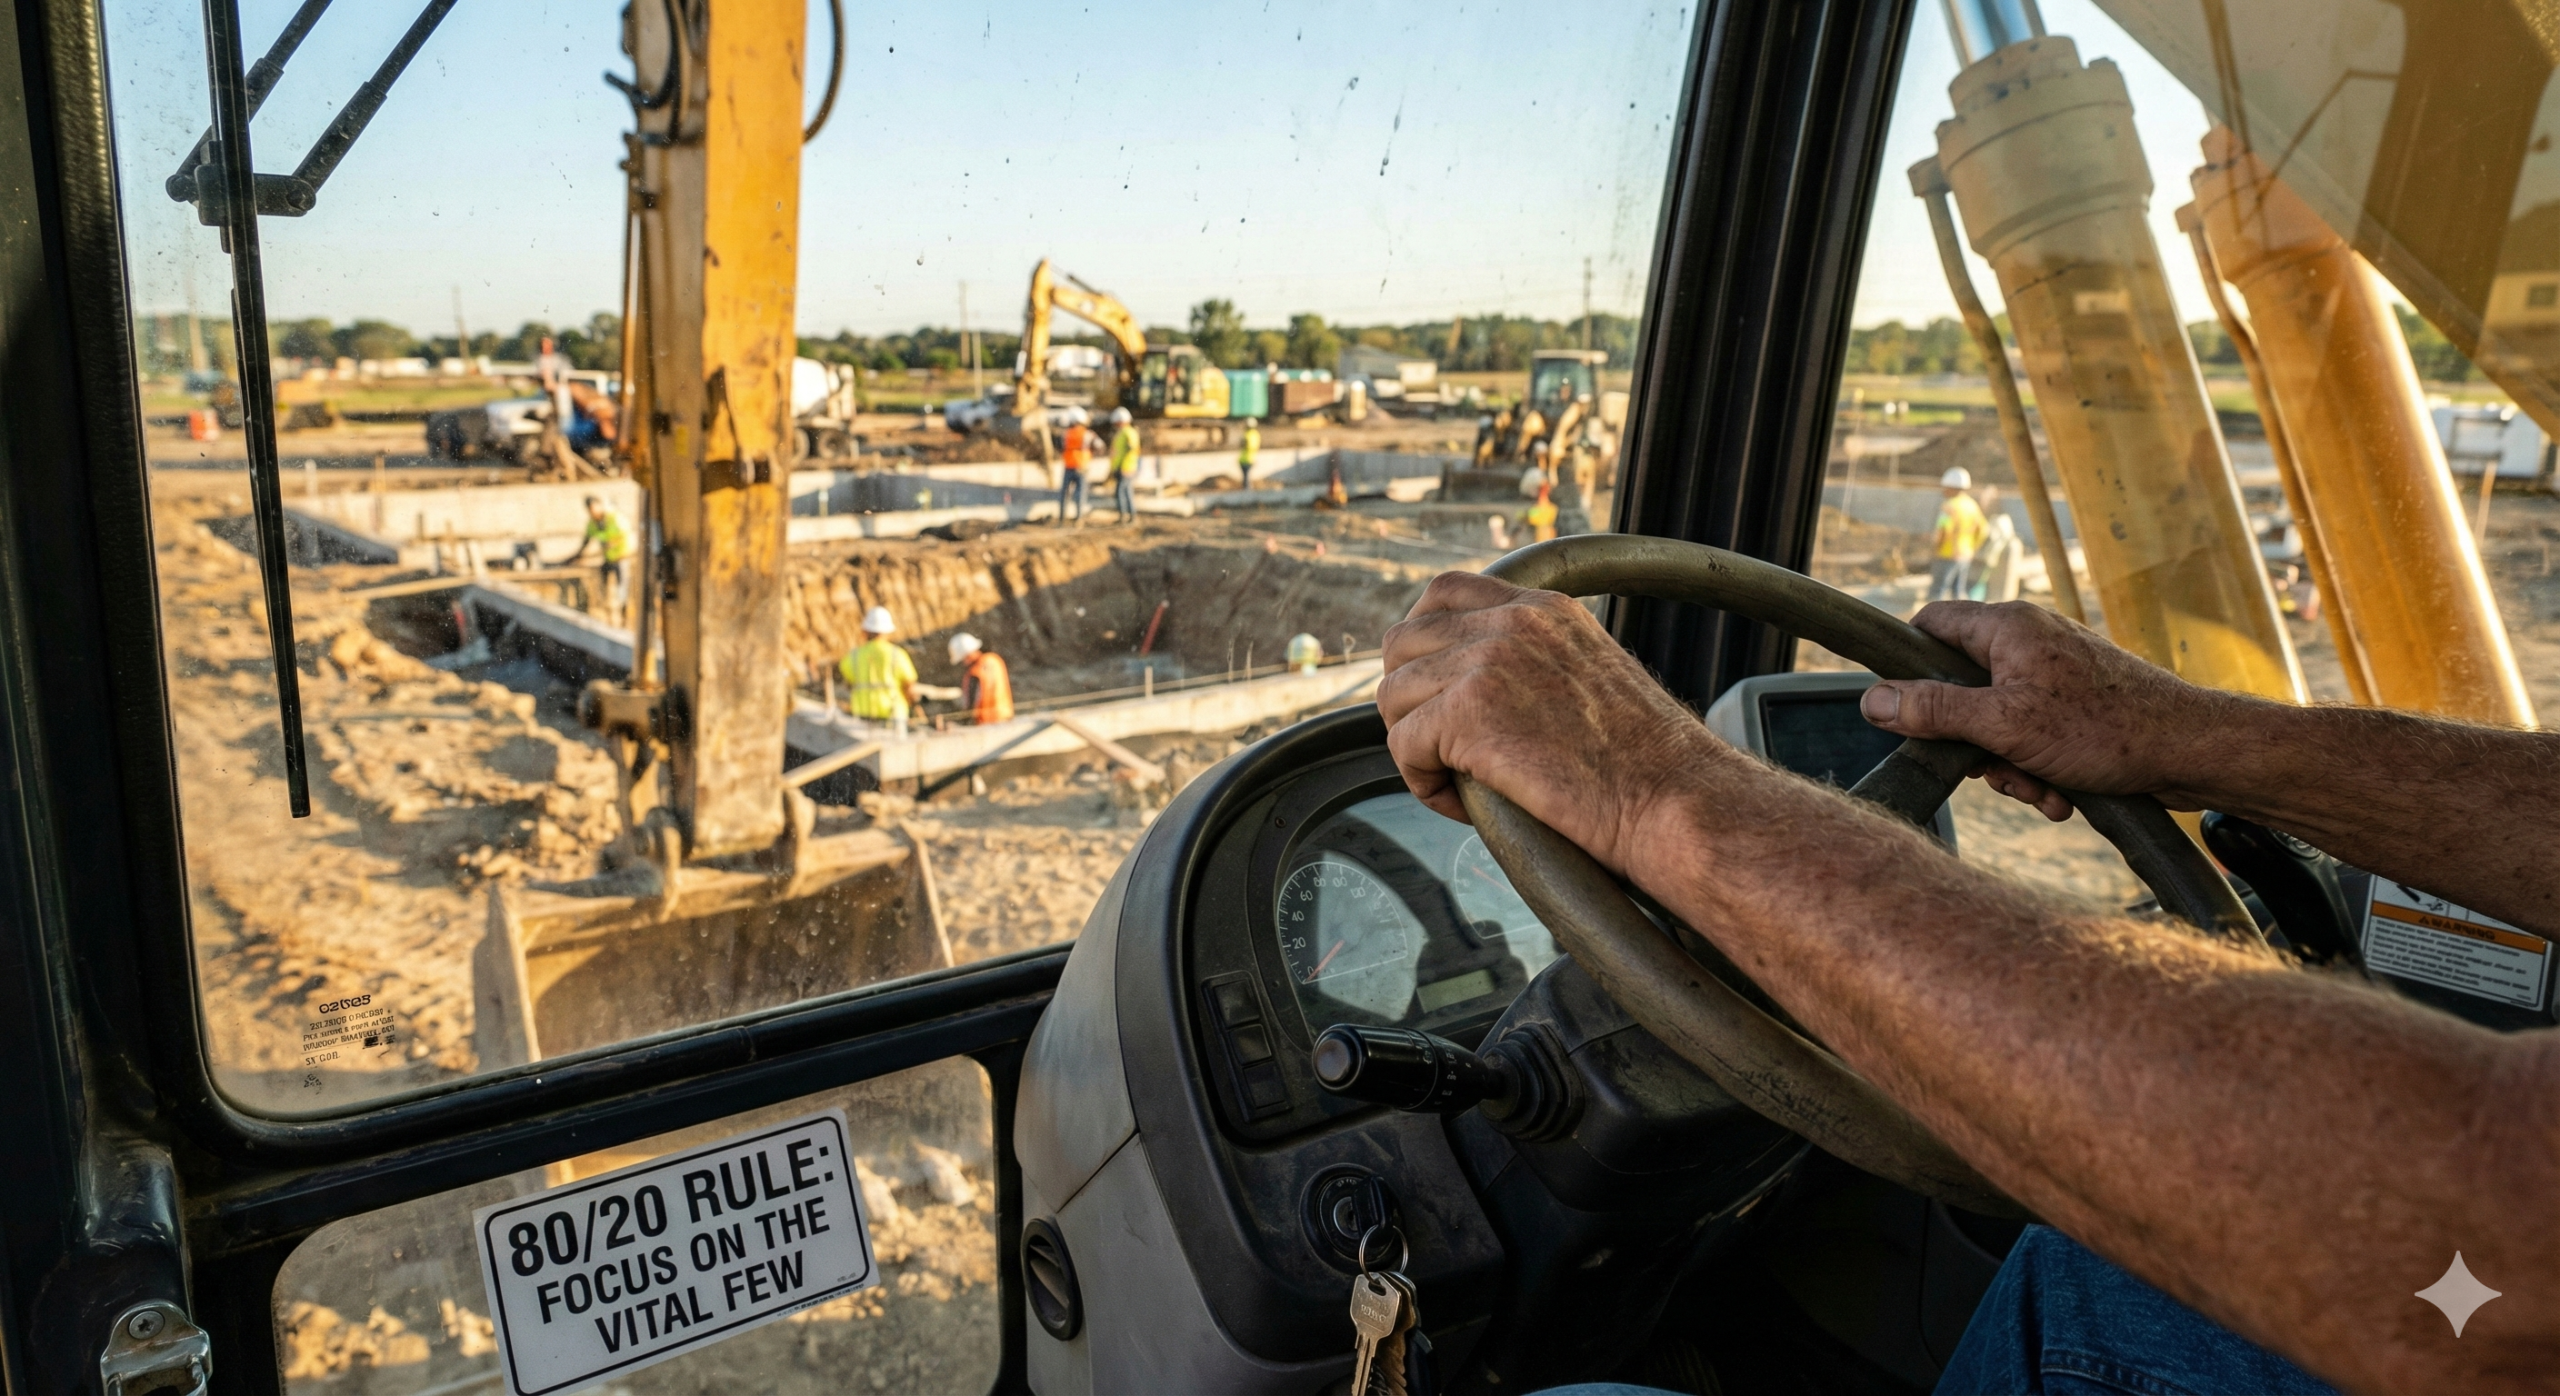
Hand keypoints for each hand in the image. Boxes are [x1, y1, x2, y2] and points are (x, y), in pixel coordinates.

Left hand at [1376, 572, 1727, 872]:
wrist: (1674, 800)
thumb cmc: (1646, 767)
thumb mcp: (1593, 681)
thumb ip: (1538, 666)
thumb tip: (1483, 692)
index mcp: (1544, 611)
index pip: (1444, 592)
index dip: (1421, 641)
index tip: (1430, 688)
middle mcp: (1513, 623)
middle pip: (1402, 640)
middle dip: (1406, 699)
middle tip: (1439, 748)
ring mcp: (1488, 662)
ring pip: (1393, 695)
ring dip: (1413, 746)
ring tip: (1456, 782)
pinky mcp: (1469, 712)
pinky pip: (1403, 744)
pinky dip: (1421, 782)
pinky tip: (1463, 804)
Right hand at [1858, 601, 2238, 818]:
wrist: (2190, 752)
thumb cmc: (2105, 728)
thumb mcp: (2003, 724)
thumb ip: (1933, 710)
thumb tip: (1871, 701)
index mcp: (2007, 628)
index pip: (1930, 624)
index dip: (1907, 666)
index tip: (1904, 709)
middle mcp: (2030, 642)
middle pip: (1960, 686)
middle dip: (1969, 740)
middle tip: (1988, 767)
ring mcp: (2055, 674)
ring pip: (1997, 720)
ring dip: (2008, 764)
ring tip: (2038, 788)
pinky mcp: (2076, 705)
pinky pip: (2033, 735)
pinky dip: (2038, 768)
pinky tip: (2059, 794)